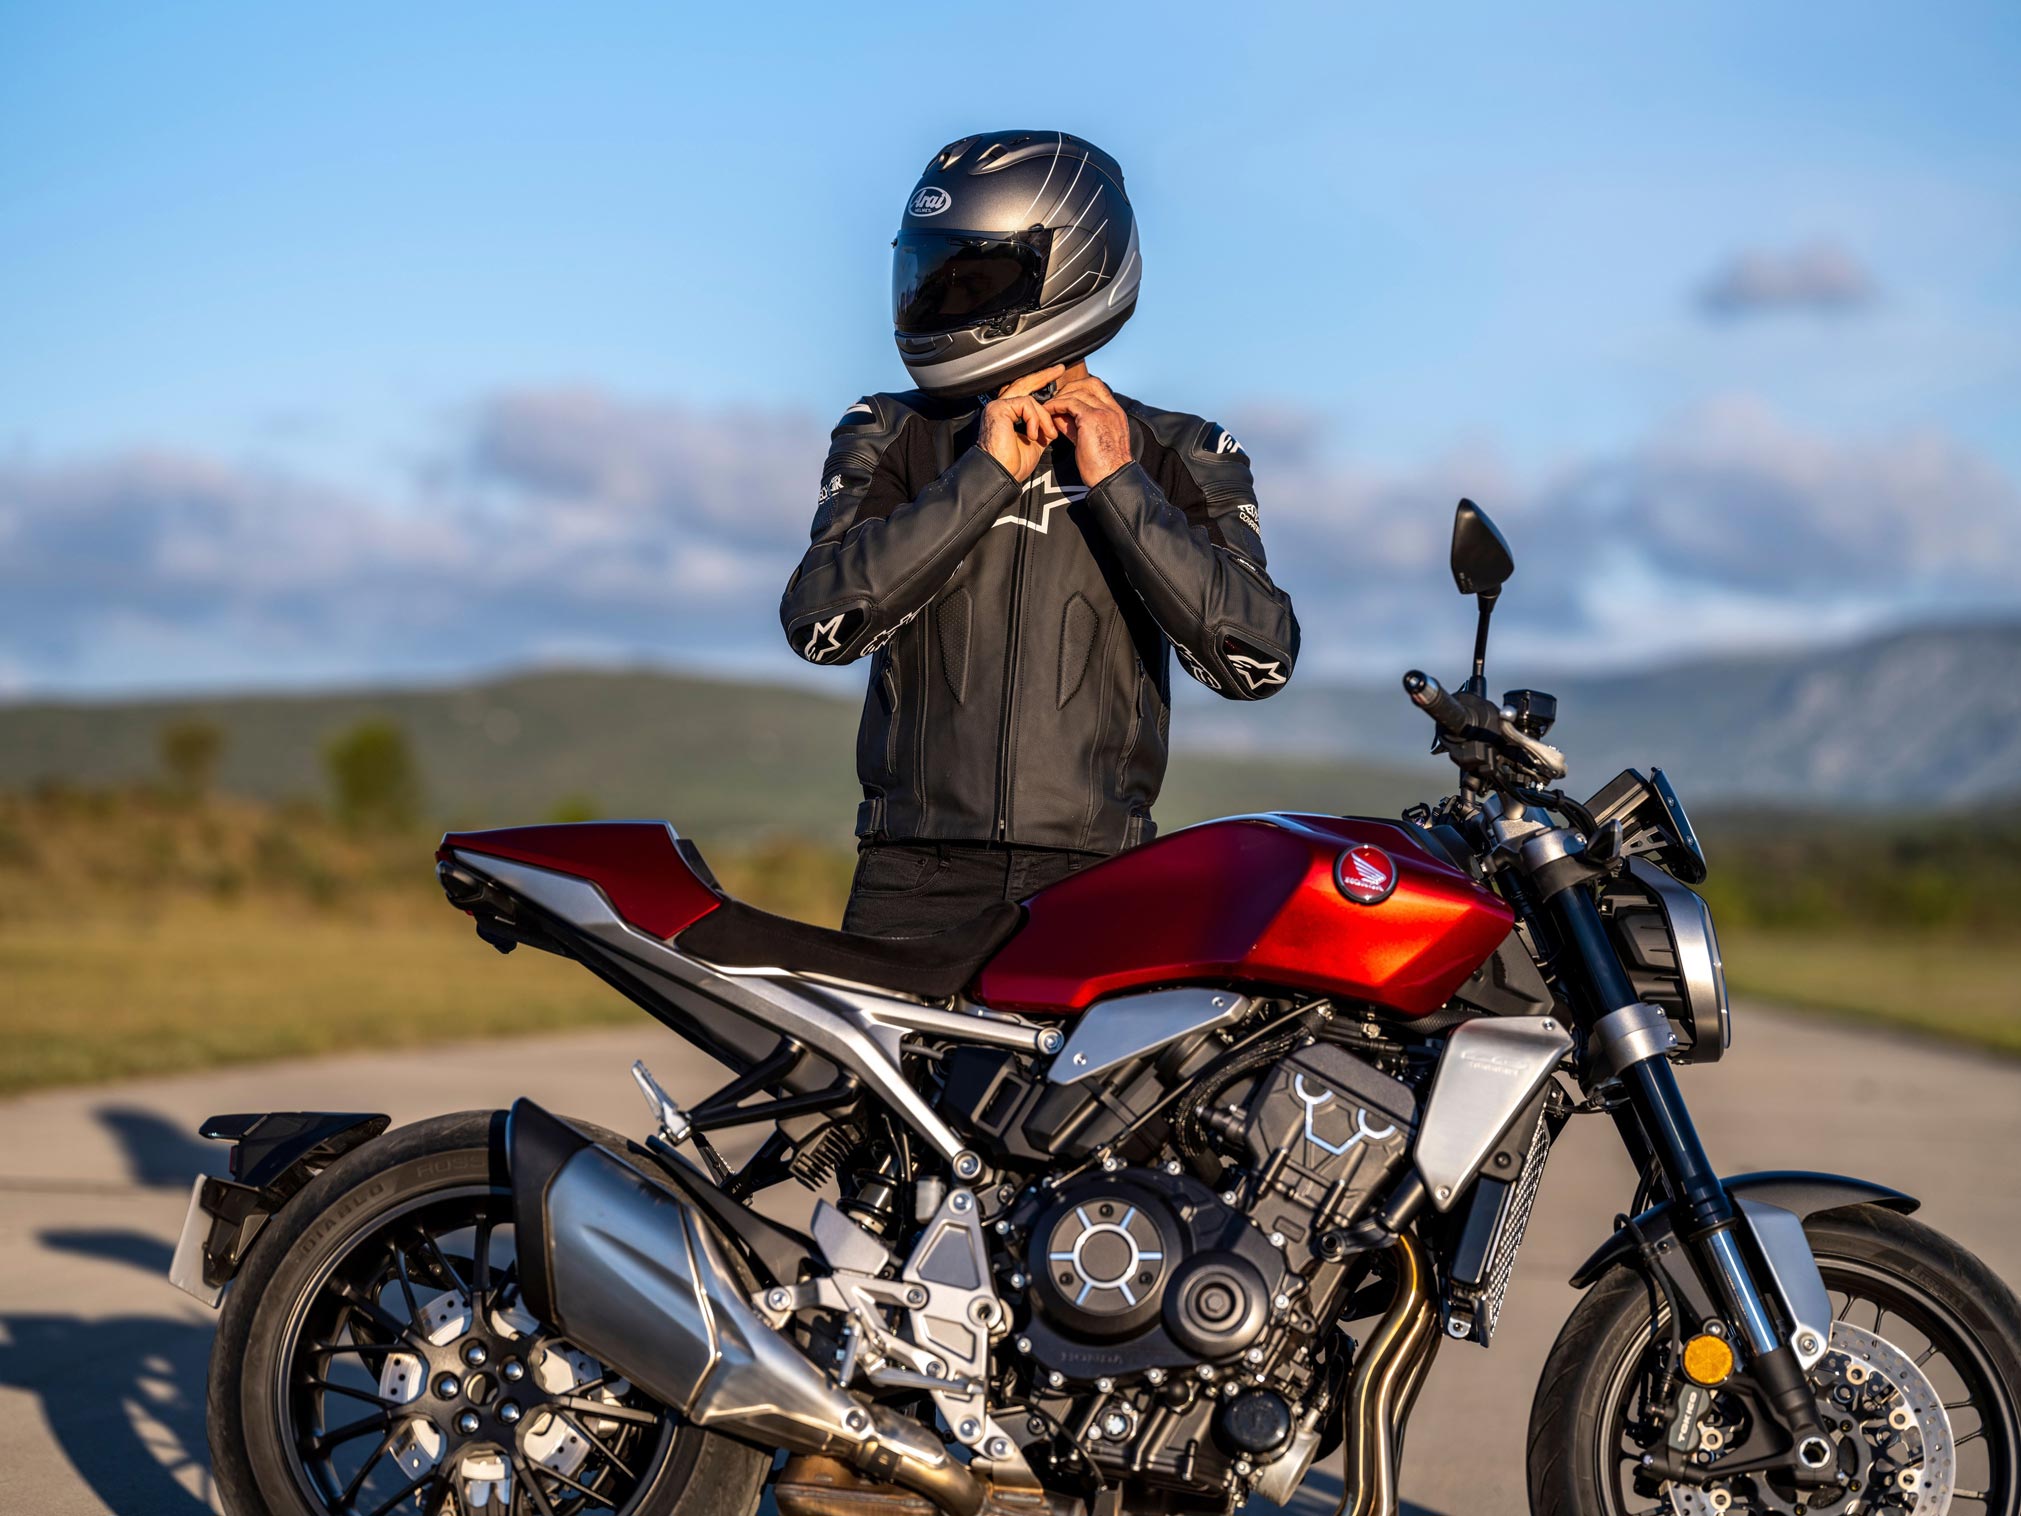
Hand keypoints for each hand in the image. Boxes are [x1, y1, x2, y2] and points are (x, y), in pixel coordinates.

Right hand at [979, 365, 1064, 481]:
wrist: (1002, 475)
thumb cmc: (1013, 464)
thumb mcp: (1035, 441)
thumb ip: (1042, 426)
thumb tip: (1054, 420)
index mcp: (1007, 414)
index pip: (1025, 392)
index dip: (1041, 384)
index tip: (1057, 379)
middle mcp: (1000, 407)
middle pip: (1024, 383)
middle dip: (1044, 376)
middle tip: (1059, 370)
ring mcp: (997, 406)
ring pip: (1029, 398)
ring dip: (1044, 416)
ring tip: (1049, 433)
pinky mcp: (998, 408)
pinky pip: (1025, 404)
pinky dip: (1034, 419)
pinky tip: (1033, 435)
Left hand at [1044, 374, 1131, 482]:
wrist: (1111, 480)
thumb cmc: (1103, 468)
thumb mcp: (1090, 441)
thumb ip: (1077, 426)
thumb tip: (1060, 417)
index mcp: (1116, 414)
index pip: (1099, 389)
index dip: (1080, 390)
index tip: (1066, 398)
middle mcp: (1112, 409)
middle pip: (1090, 383)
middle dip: (1070, 388)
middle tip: (1056, 399)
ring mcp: (1104, 412)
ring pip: (1078, 391)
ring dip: (1060, 397)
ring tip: (1049, 407)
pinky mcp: (1092, 418)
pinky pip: (1069, 402)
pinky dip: (1056, 405)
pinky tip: (1048, 412)